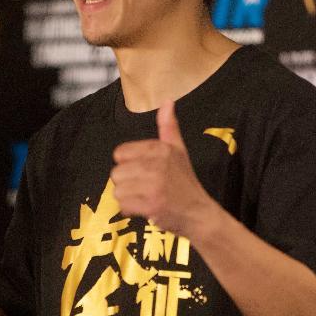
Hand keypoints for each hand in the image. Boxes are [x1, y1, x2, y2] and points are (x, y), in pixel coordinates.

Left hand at [111, 100, 211, 235]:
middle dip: (127, 184)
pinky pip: (123, 206)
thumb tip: (167, 101)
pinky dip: (131, 210)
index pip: (120, 153)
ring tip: (146, 197)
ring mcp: (155, 186)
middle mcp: (157, 165)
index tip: (143, 171)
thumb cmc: (185, 182)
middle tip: (145, 187)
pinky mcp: (152, 205)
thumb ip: (169, 126)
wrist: (199, 213)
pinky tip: (145, 208)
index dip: (128, 165)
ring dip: (128, 198)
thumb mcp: (179, 150)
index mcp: (161, 149)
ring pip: (118, 191)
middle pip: (116, 174)